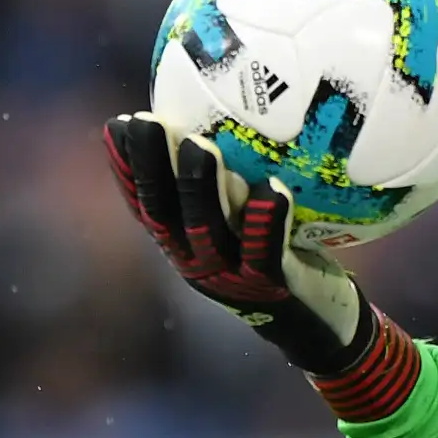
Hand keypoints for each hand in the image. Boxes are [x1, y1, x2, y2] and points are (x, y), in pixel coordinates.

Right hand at [102, 112, 371, 375]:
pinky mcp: (272, 285)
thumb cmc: (281, 257)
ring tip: (197, 144)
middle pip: (164, 212)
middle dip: (151, 166)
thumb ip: (232, 184)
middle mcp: (198, 260)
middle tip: (146, 120)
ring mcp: (232, 275)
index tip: (118, 122)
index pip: (145, 202)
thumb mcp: (246, 222)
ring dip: (200, 186)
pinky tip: (272, 188)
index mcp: (185, 243)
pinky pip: (265, 251)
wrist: (320, 321)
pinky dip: (267, 220)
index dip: (127, 167)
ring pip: (207, 228)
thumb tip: (230, 117)